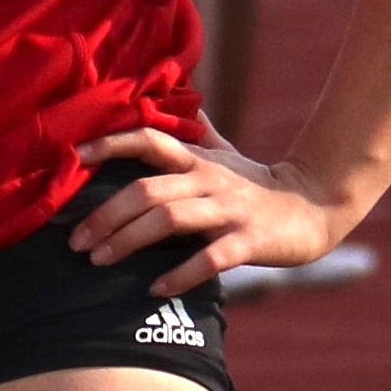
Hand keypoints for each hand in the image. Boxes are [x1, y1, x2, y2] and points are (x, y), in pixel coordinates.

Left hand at [71, 122, 361, 299]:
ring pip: (170, 220)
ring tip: (99, 262)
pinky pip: (210, 258)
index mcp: (198, 159)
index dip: (111, 143)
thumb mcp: (224, 153)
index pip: (148, 140)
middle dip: (106, 215)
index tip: (74, 156)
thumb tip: (173, 101)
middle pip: (147, 190)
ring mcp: (229, 210)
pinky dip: (180, 274)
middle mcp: (209, 179)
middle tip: (76, 242)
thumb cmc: (257, 183)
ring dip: (129, 241)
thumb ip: (195, 133)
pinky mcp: (249, 241)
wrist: (315, 207)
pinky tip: (156, 289)